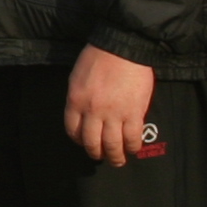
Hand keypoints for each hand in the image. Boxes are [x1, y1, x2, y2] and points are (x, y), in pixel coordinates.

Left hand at [64, 45, 156, 166]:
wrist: (123, 46)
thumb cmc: (99, 56)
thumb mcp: (77, 76)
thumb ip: (79, 97)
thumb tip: (83, 113)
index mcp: (76, 101)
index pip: (72, 130)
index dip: (78, 139)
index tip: (84, 142)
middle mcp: (92, 111)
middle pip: (91, 142)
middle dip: (96, 153)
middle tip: (101, 156)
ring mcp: (114, 113)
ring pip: (112, 144)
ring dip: (115, 156)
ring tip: (118, 160)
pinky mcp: (134, 112)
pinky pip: (132, 137)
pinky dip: (133, 146)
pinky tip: (133, 148)